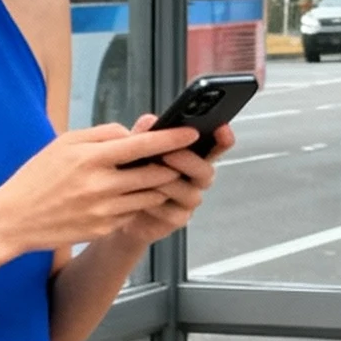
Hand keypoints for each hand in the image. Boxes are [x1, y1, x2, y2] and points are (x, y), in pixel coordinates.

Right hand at [0, 120, 204, 256]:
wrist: (14, 219)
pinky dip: (135, 204)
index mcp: (90, 157)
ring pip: (149, 196)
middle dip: (170, 165)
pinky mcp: (103, 229)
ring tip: (152, 177)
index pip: (142, 145)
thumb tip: (131, 134)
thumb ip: (101, 134)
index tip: (190, 133)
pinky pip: (132, 213)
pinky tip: (123, 198)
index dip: (171, 139)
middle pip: (154, 173)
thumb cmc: (37, 178)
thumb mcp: (63, 144)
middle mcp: (100, 185)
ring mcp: (104, 210)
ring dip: (157, 186)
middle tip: (176, 158)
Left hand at [114, 112, 234, 251]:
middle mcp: (195, 180)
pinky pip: (173, 212)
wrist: (117, 207)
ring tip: (147, 175)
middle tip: (168, 154)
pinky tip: (141, 197)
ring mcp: (188, 201)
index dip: (223, 139)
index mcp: (192, 157)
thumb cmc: (133, 174)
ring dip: (168, 183)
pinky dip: (156, 203)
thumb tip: (150, 121)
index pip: (216, 147)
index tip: (222, 128)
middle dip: (189, 161)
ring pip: (191, 193)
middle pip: (207, 172)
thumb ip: (144, 135)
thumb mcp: (135, 149)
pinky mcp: (177, 219)